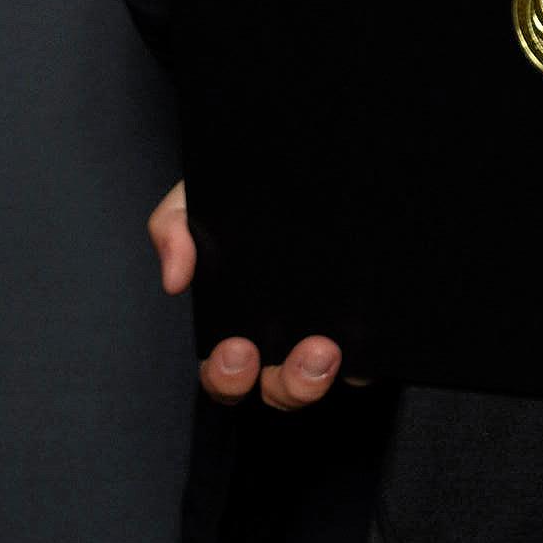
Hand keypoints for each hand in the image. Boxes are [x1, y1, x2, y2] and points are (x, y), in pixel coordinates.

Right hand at [147, 179, 361, 408]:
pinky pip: (367, 362)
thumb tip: (174, 277)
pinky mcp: (364, 326)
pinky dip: (366, 362)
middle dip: (287, 384)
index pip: (228, 371)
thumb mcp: (199, 197)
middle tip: (303, 354)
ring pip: (321, 382)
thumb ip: (175, 227)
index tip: (239, 351)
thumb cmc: (244, 190)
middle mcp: (283, 337)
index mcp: (238, 321)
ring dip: (319, 378)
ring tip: (328, 350)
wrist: (307, 153)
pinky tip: (366, 337)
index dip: (229, 376)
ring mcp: (325, 334)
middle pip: (278, 389)